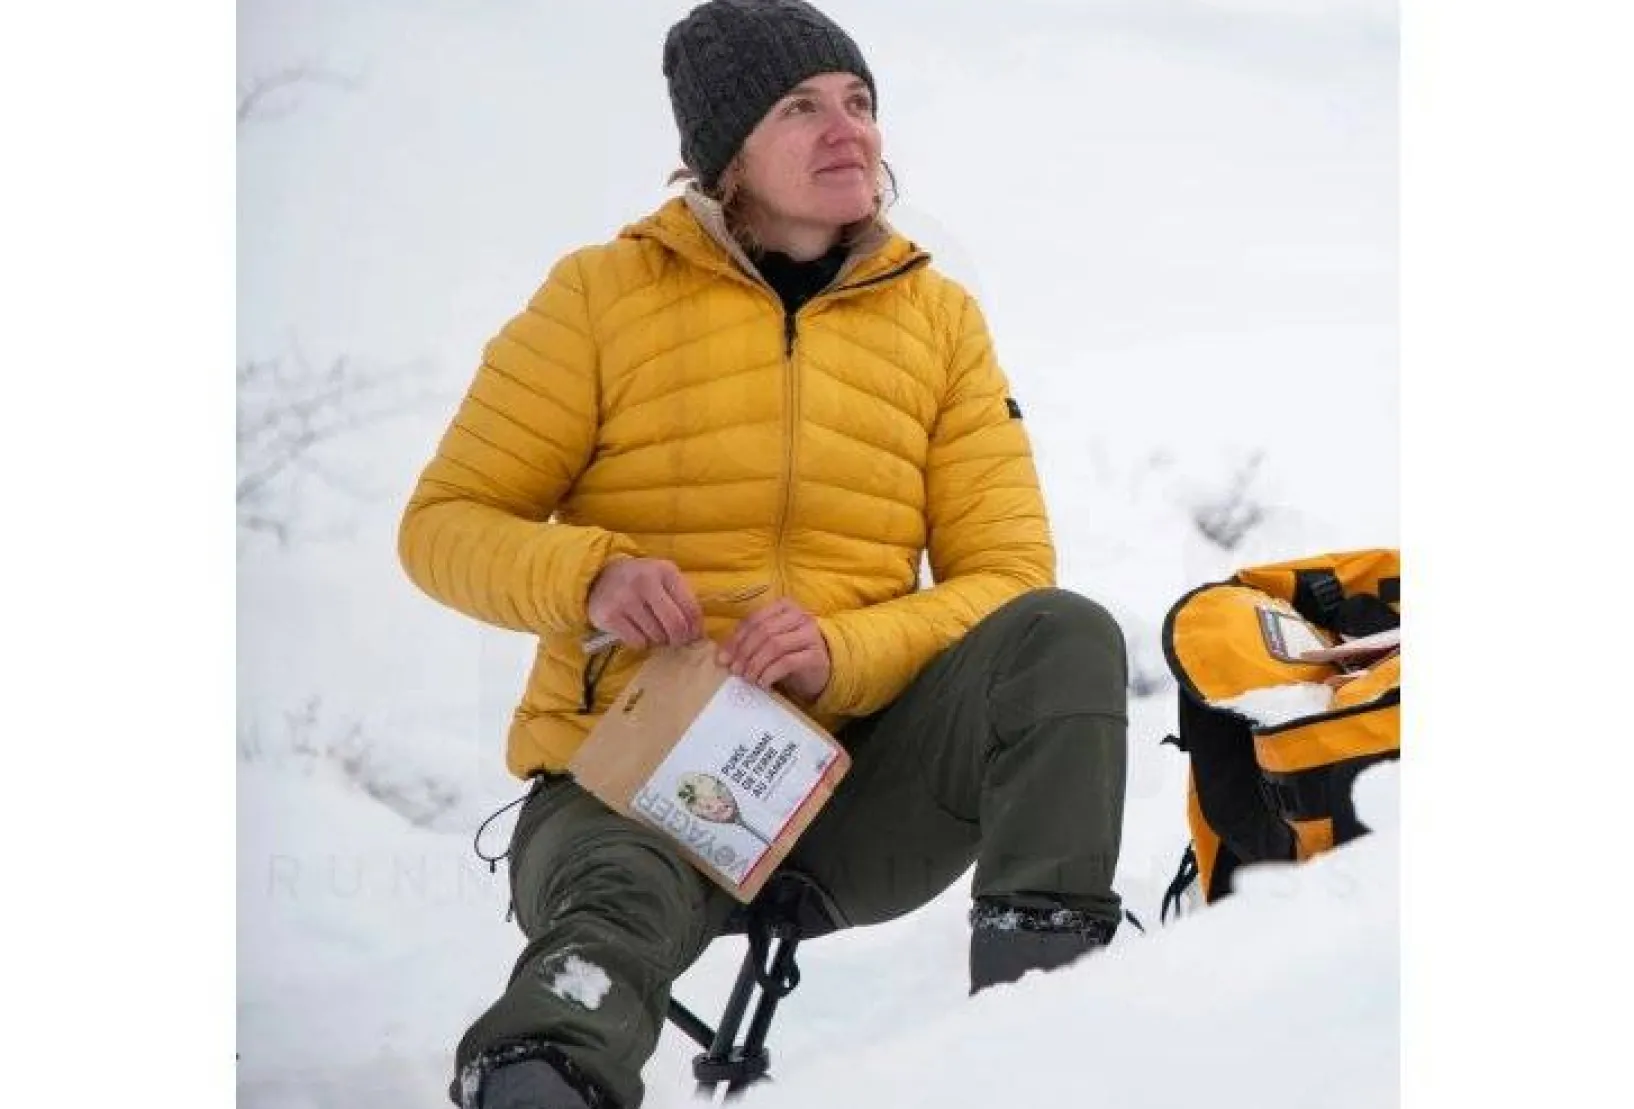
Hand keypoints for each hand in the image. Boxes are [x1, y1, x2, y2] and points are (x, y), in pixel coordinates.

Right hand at [586, 558, 702, 649]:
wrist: (600, 577)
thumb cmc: (641, 582)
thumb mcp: (664, 580)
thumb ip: (683, 601)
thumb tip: (698, 635)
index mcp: (665, 571)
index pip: (691, 608)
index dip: (696, 628)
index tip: (693, 636)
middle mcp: (645, 582)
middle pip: (675, 625)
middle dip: (679, 639)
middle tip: (675, 641)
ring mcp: (625, 598)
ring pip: (656, 636)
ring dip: (659, 640)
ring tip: (652, 630)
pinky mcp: (609, 616)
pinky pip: (638, 642)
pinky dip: (641, 642)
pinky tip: (637, 630)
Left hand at [717, 597, 830, 702]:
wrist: (819, 669)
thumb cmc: (789, 653)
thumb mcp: (768, 642)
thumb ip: (749, 642)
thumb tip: (722, 657)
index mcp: (784, 607)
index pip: (754, 620)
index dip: (736, 640)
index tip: (723, 659)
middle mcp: (799, 616)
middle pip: (764, 631)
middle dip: (745, 653)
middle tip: (735, 671)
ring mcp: (810, 634)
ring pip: (775, 646)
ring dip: (756, 664)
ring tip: (748, 678)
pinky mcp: (816, 655)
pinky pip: (787, 662)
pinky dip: (770, 673)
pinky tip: (763, 683)